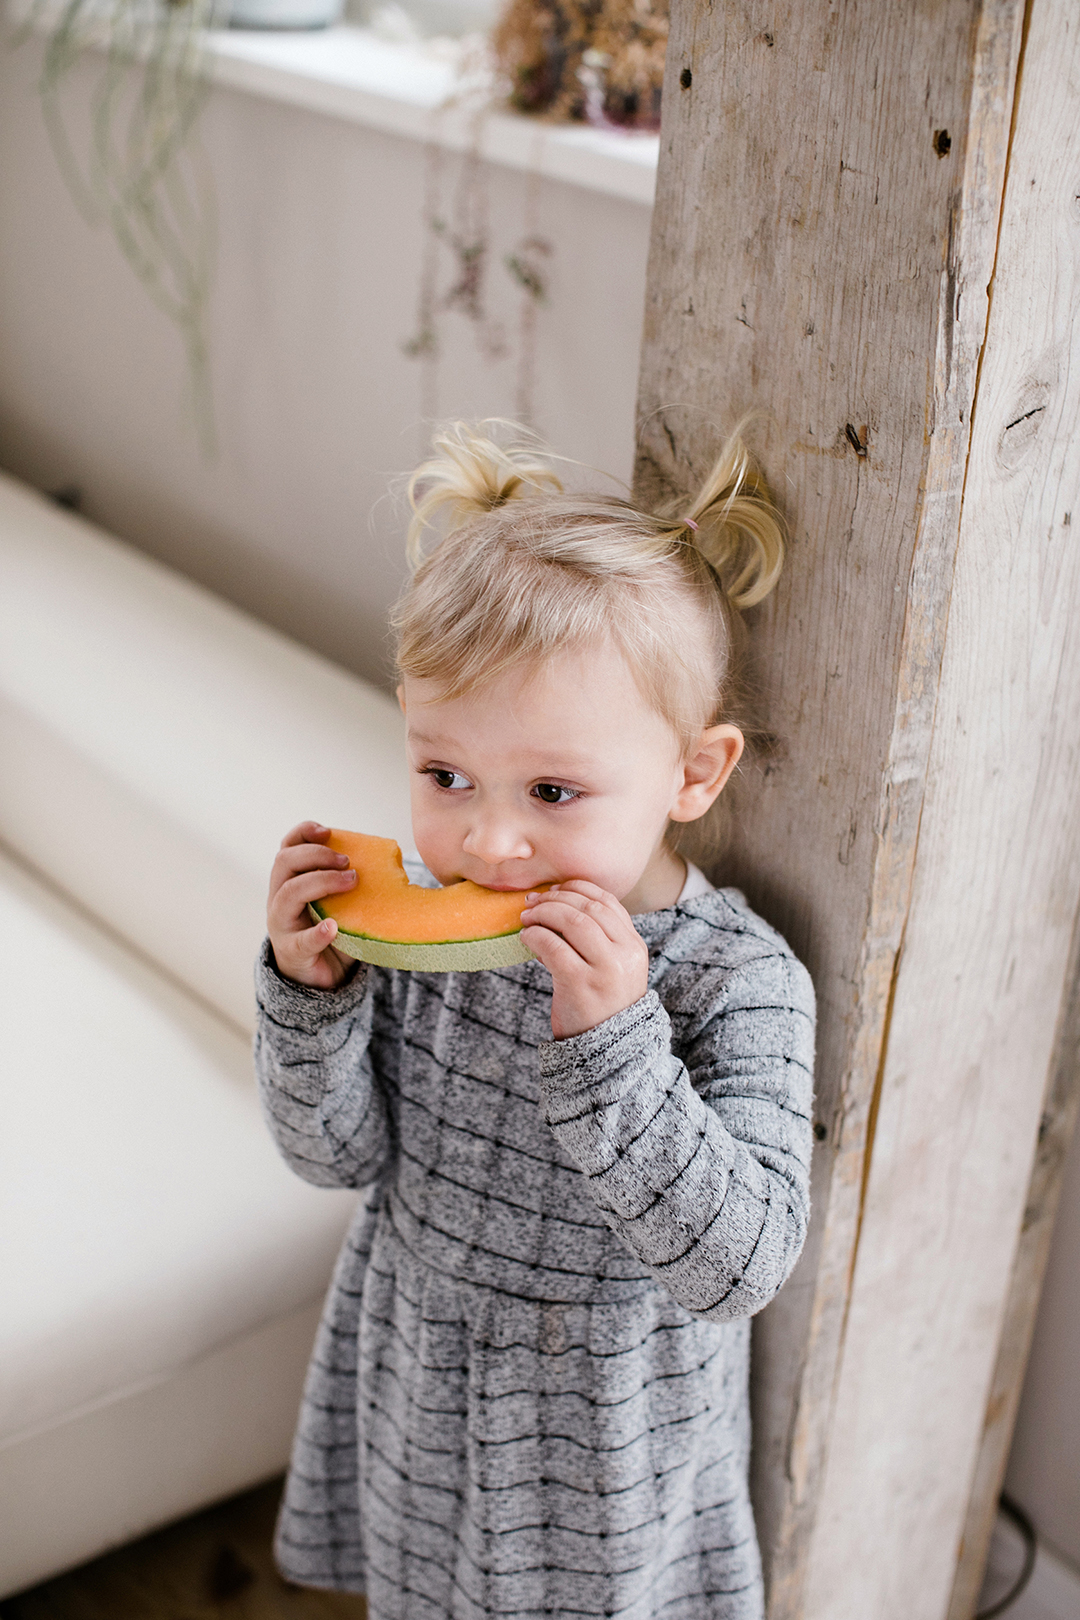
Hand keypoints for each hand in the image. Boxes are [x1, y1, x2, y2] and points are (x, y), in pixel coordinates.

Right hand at [267, 821, 357, 989]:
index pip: (287, 847)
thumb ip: (351, 882)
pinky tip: (332, 927)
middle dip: (316, 855)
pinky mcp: (292, 951)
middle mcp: (279, 898)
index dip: (303, 833)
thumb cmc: (331, 930)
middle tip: (348, 862)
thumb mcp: (339, 901)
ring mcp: (281, 925)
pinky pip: (301, 940)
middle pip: (284, 863)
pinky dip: (317, 932)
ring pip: (288, 895)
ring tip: (350, 882)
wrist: (319, 976)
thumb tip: (396, 864)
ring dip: (321, 882)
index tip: (327, 831)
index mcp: (289, 881)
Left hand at [520, 880, 648, 1038]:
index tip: (556, 889)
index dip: (578, 889)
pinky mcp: (580, 984)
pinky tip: (526, 939)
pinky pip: (553, 946)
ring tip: (526, 919)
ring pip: (572, 921)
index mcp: (635, 947)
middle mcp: (625, 955)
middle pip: (588, 907)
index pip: (608, 902)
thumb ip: (596, 941)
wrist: (605, 1053)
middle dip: (556, 898)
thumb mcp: (611, 970)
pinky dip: (535, 936)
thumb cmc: (601, 1007)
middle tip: (532, 903)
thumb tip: (556, 908)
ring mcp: (605, 970)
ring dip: (543, 913)